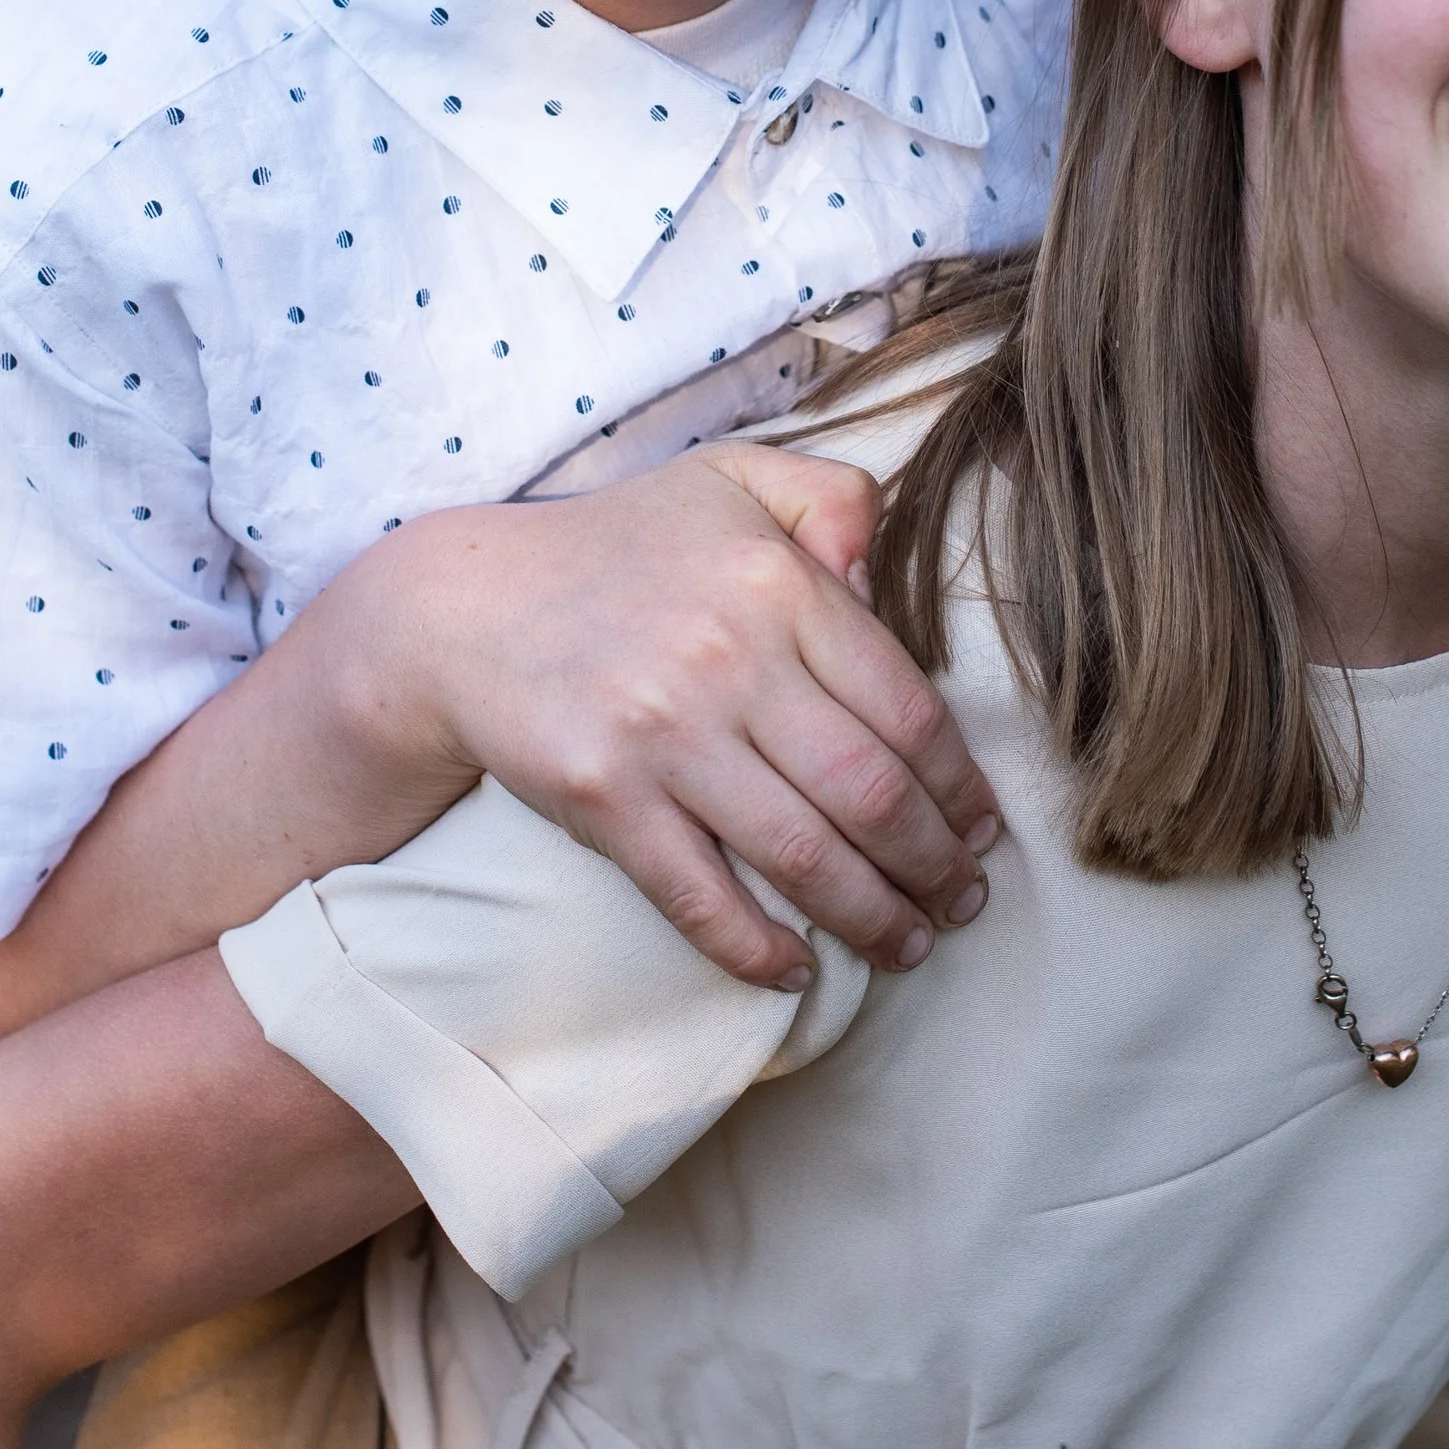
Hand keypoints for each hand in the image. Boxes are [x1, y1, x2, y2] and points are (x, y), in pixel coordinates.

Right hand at [309, 438, 1001, 990]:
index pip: (905, 706)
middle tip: (963, 904)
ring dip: (873, 917)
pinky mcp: (605, 801)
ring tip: (907, 944)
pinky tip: (795, 970)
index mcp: (776, 584)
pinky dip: (757, 949)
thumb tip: (883, 572)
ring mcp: (665, 737)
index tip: (983, 828)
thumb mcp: (731, 479)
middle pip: (870, 794)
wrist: (465, 609)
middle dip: (935, 865)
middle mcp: (729, 660)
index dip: (959, 784)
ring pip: (803, 856)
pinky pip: (700, 896)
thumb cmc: (619, 545)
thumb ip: (829, 498)